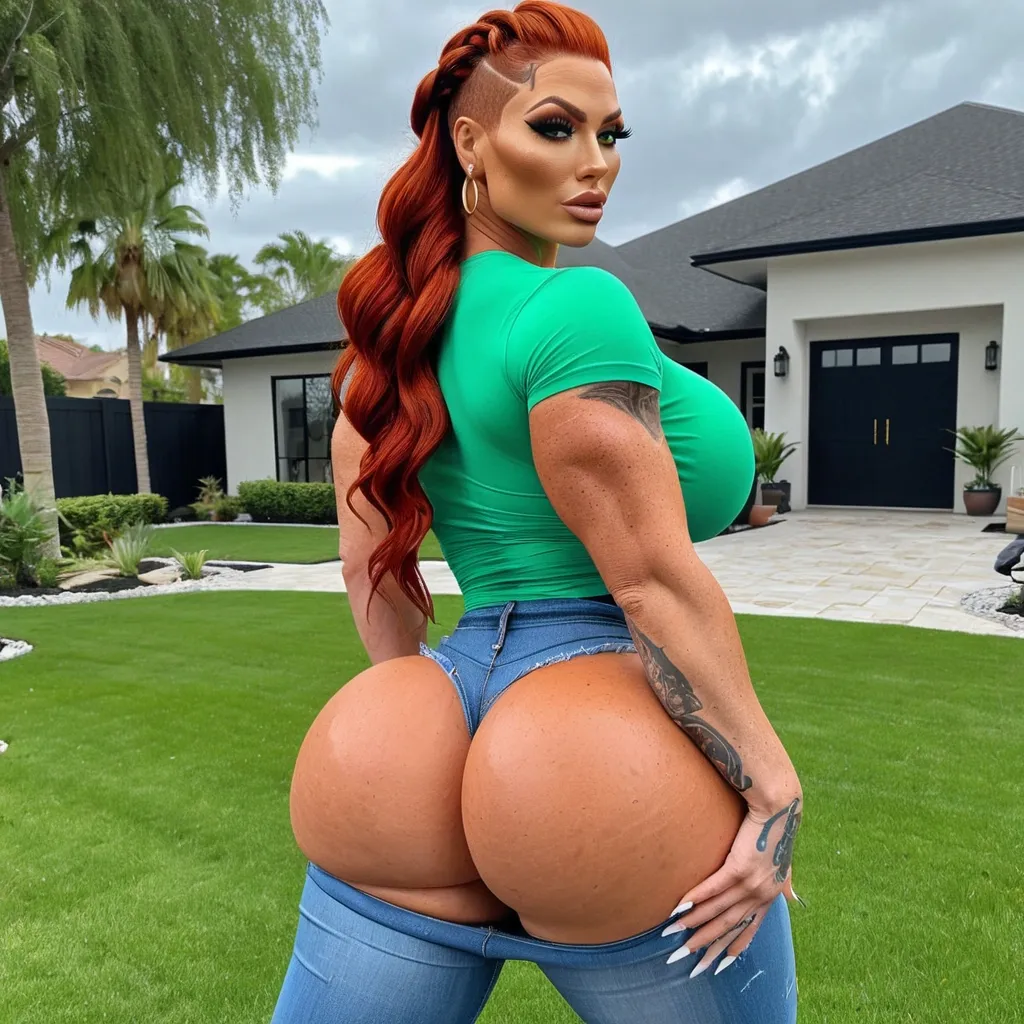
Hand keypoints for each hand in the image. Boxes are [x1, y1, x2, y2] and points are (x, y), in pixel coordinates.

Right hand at [662, 796, 802, 976]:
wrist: (778, 810)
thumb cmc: (778, 832)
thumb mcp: (785, 864)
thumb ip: (785, 883)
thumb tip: (793, 896)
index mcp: (769, 897)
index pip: (749, 930)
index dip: (732, 949)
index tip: (716, 966)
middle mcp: (760, 895)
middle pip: (729, 926)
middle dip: (707, 946)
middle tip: (687, 960)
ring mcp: (749, 882)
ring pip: (718, 910)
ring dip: (694, 923)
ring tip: (674, 933)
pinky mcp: (738, 866)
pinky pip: (713, 887)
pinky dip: (696, 899)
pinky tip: (680, 907)